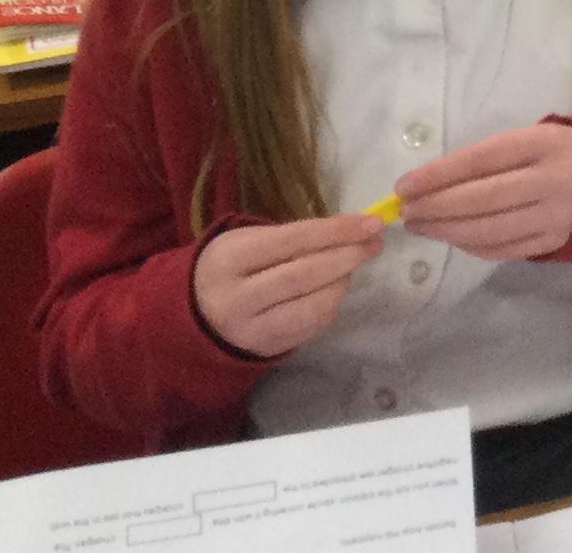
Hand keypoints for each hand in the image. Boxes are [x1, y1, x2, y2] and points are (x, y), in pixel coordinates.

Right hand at [193, 213, 382, 359]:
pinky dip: (331, 303)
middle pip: (304, 275)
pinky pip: (310, 325)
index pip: (293, 240)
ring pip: (311, 305)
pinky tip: (337, 287)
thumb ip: (295, 236)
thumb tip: (353, 229)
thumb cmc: (235, 265)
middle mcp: (235, 298)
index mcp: (229, 259)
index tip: (372, 222)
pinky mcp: (265, 348)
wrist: (197, 313)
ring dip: (343, 281)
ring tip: (354, 264)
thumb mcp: (251, 241)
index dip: (336, 231)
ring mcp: (249, 329)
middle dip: (347, 256)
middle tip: (374, 242)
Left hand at [395, 123, 571, 263]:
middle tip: (405, 211)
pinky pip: (500, 250)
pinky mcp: (552, 242)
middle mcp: (552, 180)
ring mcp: (554, 216)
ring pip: (488, 230)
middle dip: (435, 207)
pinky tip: (451, 236)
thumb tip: (429, 183)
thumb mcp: (531, 139)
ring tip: (419, 226)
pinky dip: (468, 245)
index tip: (404, 186)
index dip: (438, 174)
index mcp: (545, 144)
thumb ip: (488, 157)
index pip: (482, 159)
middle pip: (482, 199)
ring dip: (445, 230)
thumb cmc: (554, 154)